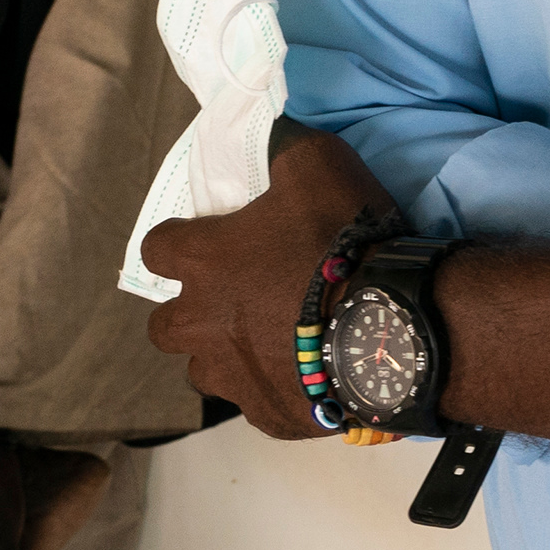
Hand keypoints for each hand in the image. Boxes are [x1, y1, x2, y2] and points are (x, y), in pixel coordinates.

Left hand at [141, 123, 399, 435]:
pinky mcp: (268, 415)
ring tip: (274, 340)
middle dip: (190, 312)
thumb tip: (277, 133)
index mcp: (204, 263)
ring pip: (206, 370)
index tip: (209, 240)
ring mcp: (233, 376)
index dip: (179, 242)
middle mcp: (202, 324)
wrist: (392, 322)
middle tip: (236, 299)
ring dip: (228, 353)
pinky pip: (259, 401)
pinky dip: (277, 385)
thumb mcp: (318, 166)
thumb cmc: (342, 239)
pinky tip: (312, 370)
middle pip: (164, 326)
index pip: (157, 250)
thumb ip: (286, 149)